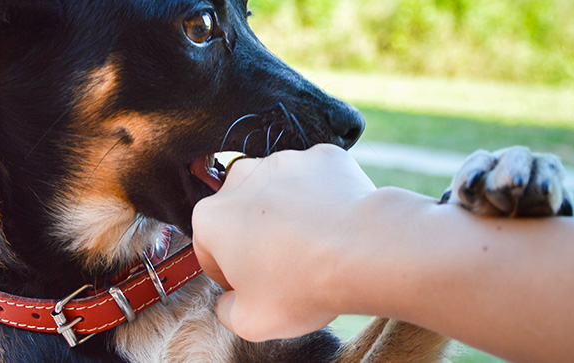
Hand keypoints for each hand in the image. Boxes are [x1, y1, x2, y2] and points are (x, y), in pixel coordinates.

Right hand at [192, 144, 376, 341]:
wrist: (364, 251)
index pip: (209, 250)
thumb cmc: (303, 286)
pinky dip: (322, 196)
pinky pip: (316, 179)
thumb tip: (229, 304)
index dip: (230, 275)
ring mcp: (284, 161)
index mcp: (212, 218)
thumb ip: (227, 312)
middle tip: (286, 268)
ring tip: (316, 247)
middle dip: (256, 238)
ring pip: (278, 192)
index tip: (253, 288)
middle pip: (242, 215)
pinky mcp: (322, 156)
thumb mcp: (251, 322)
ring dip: (288, 214)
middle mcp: (241, 179)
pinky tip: (335, 225)